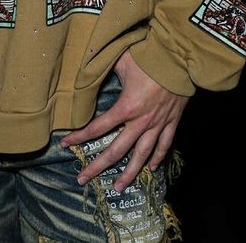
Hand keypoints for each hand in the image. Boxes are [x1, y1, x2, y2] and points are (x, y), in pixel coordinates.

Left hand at [61, 48, 188, 191]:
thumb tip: (88, 63)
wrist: (180, 60)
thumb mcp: (122, 59)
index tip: (65, 144)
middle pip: (116, 151)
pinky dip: (159, 157)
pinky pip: (165, 145)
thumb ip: (105, 65)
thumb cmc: (149, 57)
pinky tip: (153, 168)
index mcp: (126, 107)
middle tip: (82, 179)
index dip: (80, 136)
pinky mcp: (172, 122)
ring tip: (118, 187)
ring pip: (142, 156)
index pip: (97, 127)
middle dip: (97, 166)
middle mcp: (140, 121)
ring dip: (129, 173)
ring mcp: (157, 124)